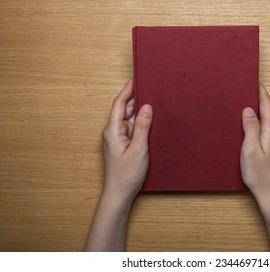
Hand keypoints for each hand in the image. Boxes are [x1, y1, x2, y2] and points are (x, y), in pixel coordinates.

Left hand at [102, 79, 152, 203]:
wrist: (119, 194)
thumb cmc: (127, 175)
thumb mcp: (139, 149)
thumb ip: (142, 127)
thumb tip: (147, 107)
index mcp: (113, 130)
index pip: (119, 103)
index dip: (128, 89)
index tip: (137, 77)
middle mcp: (113, 132)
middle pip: (124, 109)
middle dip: (137, 99)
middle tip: (152, 90)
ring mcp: (117, 138)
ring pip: (129, 119)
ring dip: (140, 113)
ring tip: (155, 105)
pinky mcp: (122, 144)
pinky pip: (132, 129)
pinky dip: (140, 124)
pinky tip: (151, 123)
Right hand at [241, 84, 269, 205]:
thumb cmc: (260, 175)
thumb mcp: (250, 150)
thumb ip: (250, 127)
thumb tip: (248, 109)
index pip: (266, 103)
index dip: (259, 90)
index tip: (253, 79)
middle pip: (267, 110)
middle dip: (255, 100)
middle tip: (241, 92)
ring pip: (267, 119)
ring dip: (257, 114)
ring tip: (242, 109)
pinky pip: (268, 128)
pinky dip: (259, 124)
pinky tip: (250, 128)